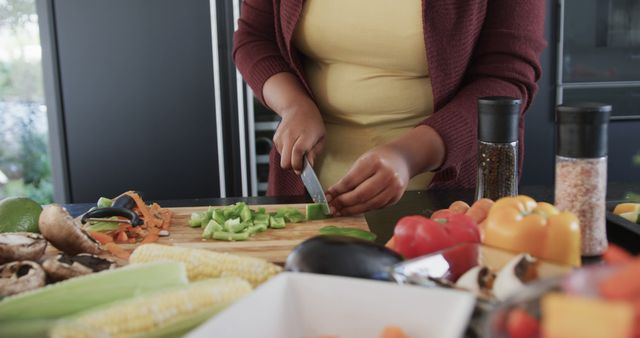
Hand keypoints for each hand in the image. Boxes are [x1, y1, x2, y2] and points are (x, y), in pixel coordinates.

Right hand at [272, 101, 324, 173]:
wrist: (298, 108)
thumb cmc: (312, 123)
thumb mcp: (321, 137)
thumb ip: (315, 152)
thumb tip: (310, 165)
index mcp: (305, 136)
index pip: (297, 154)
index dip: (298, 166)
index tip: (301, 170)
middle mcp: (290, 136)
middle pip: (285, 161)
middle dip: (292, 168)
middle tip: (300, 165)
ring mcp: (281, 137)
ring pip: (282, 159)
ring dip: (289, 160)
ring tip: (297, 153)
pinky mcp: (276, 138)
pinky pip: (279, 153)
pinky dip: (285, 154)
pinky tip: (292, 146)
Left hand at [326, 125, 444, 215]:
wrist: (402, 159)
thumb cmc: (379, 158)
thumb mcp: (363, 161)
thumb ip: (350, 177)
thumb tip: (333, 194)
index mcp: (374, 162)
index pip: (351, 180)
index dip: (337, 191)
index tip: (327, 196)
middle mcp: (386, 175)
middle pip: (360, 195)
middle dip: (343, 203)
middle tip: (331, 208)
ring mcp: (393, 188)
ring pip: (369, 204)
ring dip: (352, 210)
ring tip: (340, 212)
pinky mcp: (396, 197)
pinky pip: (376, 207)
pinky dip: (363, 209)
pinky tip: (354, 210)